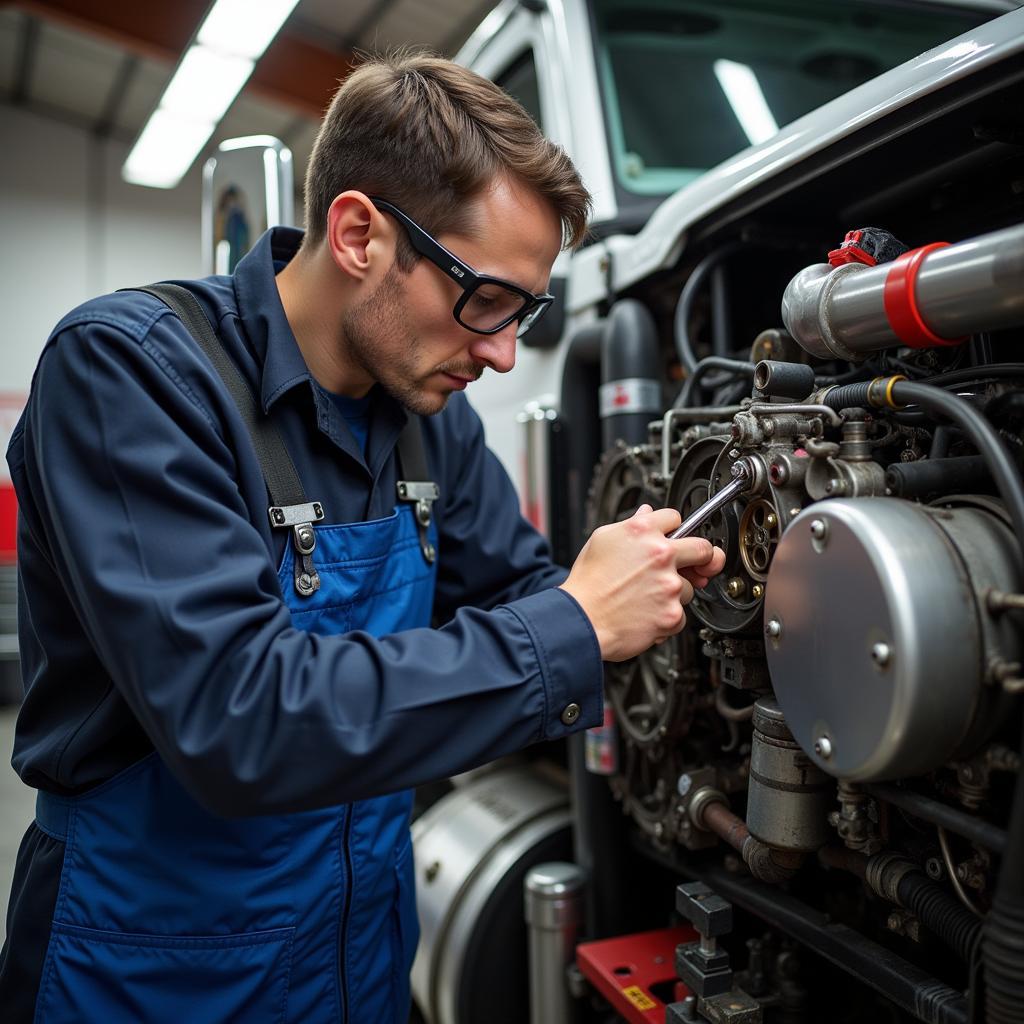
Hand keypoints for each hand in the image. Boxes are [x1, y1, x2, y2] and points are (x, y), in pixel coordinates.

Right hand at [560, 504, 725, 661]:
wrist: (581, 620)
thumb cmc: (587, 584)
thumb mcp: (602, 540)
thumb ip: (631, 524)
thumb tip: (646, 513)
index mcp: (642, 531)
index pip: (675, 517)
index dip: (673, 529)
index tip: (676, 537)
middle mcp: (660, 555)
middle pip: (703, 549)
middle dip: (701, 557)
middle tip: (694, 566)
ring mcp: (669, 585)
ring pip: (689, 587)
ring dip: (674, 593)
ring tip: (646, 597)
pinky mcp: (672, 614)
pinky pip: (680, 615)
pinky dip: (666, 617)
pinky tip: (646, 614)